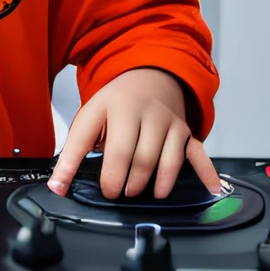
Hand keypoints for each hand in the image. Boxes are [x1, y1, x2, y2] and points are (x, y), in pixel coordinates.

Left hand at [48, 67, 220, 199]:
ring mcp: (170, 124)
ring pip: (167, 160)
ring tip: (143, 194)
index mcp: (116, 109)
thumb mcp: (89, 117)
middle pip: (141, 158)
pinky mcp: (186, 133)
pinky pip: (199, 155)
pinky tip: (212, 190)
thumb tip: (56, 187)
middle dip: (129, 182)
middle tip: (118, 193)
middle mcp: (146, 114)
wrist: (149, 76)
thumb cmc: (115, 104)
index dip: (108, 174)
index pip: (113, 148)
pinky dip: (206, 173)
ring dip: (157, 183)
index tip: (102, 193)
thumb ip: (73, 152)